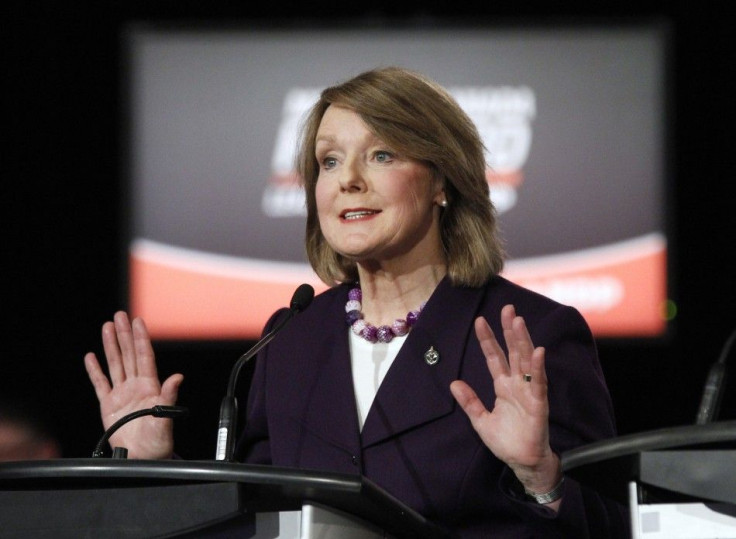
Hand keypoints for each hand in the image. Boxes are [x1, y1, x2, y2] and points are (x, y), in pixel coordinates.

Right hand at [84, 311, 182, 458]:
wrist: (144, 459)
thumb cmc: (159, 442)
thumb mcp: (166, 419)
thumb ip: (168, 397)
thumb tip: (177, 377)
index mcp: (150, 387)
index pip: (144, 357)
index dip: (141, 339)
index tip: (138, 322)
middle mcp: (136, 387)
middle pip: (129, 355)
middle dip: (124, 335)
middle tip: (120, 316)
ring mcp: (121, 394)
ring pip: (115, 364)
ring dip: (111, 346)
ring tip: (107, 327)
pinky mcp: (108, 406)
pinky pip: (100, 384)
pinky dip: (95, 370)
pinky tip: (91, 357)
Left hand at [450, 305, 561, 500]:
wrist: (522, 462)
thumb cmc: (506, 441)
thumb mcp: (480, 420)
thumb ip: (469, 401)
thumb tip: (453, 383)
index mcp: (504, 386)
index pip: (495, 357)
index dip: (488, 340)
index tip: (480, 321)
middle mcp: (517, 384)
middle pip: (513, 352)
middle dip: (509, 330)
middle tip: (507, 309)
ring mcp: (529, 392)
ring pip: (526, 361)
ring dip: (523, 341)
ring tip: (518, 322)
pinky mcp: (538, 404)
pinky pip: (539, 383)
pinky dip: (538, 367)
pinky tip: (537, 351)